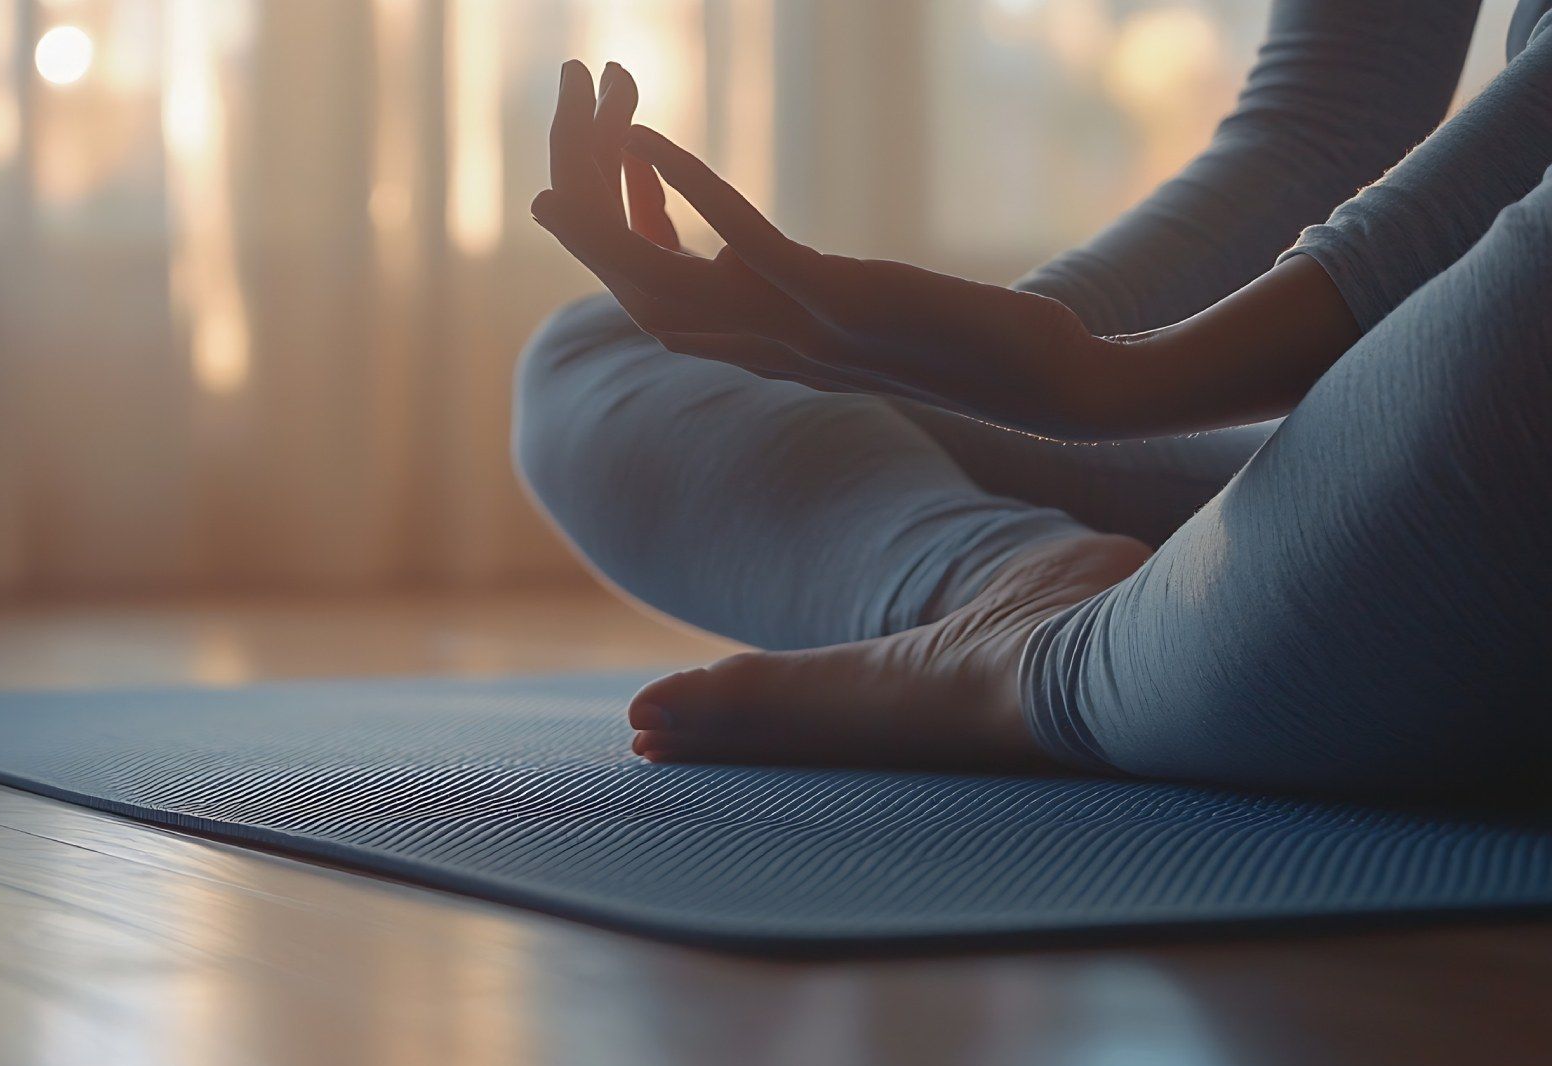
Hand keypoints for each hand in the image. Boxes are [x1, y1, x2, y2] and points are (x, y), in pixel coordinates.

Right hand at [534, 69, 1113, 435]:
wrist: (1054, 389)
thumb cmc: (979, 352)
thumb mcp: (869, 323)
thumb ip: (806, 300)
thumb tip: (762, 268)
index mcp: (769, 354)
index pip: (654, 305)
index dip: (617, 238)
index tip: (616, 167)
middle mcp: (766, 349)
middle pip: (635, 287)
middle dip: (588, 209)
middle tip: (568, 124)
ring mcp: (797, 329)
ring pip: (663, 272)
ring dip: (611, 192)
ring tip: (585, 119)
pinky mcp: (837, 300)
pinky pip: (739, 242)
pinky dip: (685, 187)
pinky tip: (650, 137)